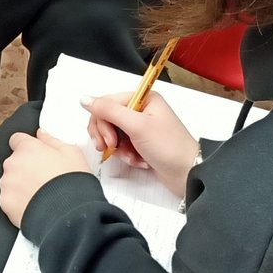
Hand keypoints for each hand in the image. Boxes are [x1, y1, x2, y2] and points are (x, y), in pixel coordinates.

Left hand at [0, 130, 94, 227]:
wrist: (68, 214)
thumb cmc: (72, 183)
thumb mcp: (72, 154)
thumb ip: (52, 140)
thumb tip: (42, 134)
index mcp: (28, 148)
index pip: (17, 139)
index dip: (27, 147)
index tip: (34, 155)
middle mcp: (13, 163)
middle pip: (14, 161)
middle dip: (25, 168)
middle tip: (43, 178)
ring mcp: (7, 183)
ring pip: (10, 180)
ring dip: (20, 185)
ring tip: (40, 194)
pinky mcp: (5, 202)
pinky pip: (9, 198)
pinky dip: (18, 201)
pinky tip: (34, 204)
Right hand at [82, 92, 201, 202]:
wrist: (188, 174)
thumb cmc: (168, 147)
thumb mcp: (137, 126)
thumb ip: (108, 110)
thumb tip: (84, 99)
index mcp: (143, 98)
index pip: (106, 103)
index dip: (101, 121)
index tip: (107, 140)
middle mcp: (141, 109)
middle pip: (107, 118)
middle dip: (107, 136)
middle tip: (112, 148)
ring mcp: (141, 127)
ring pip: (113, 133)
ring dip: (118, 148)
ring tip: (130, 157)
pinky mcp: (141, 143)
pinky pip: (122, 145)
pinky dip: (126, 155)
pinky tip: (137, 161)